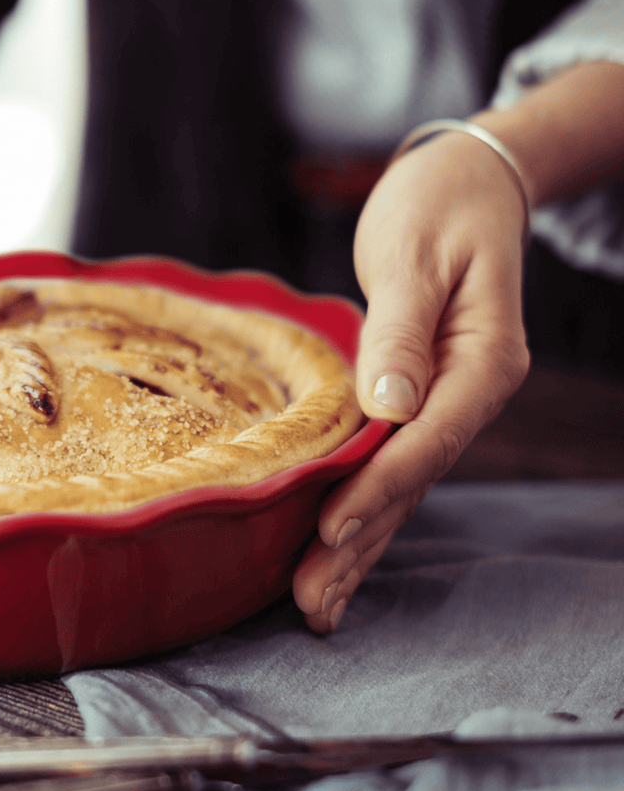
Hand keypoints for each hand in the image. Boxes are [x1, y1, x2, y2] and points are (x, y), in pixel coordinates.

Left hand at [292, 130, 530, 631]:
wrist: (469, 184)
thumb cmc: (439, 207)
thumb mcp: (418, 256)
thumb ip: (403, 332)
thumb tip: (389, 405)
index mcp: (480, 363)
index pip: (424, 440)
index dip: (375, 488)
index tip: (328, 530)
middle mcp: (469, 395)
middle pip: (410, 483)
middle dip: (359, 546)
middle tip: (310, 606)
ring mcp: (447, 404)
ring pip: (400, 488)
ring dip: (359, 547)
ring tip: (316, 605)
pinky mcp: (420, 402)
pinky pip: (391, 466)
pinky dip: (363, 509)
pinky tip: (337, 550)